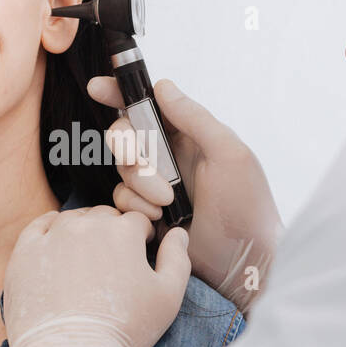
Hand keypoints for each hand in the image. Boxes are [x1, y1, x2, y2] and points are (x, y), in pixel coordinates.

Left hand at [2, 206, 191, 346]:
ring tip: (85, 262)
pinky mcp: (25, 252)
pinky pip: (39, 227)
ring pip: (74, 219)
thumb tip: (178, 233)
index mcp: (123, 231)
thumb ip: (178, 259)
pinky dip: (50, 231)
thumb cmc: (124, 331)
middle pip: (105, 217)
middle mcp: (87, 225)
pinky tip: (57, 247)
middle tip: (112, 264)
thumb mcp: (168, 298)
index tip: (139, 255)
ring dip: (83, 232)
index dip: (142, 238)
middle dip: (113, 233)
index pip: (137, 221)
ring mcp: (53, 236)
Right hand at [87, 76, 283, 313]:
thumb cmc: (247, 205)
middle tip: (135, 157)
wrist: (244, 261)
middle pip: (126, 135)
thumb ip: (195, 118)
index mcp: (191, 134)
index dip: (121, 93)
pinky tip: (159, 219)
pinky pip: (122, 201)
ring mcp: (157, 185)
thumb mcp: (229, 154)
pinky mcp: (147, 213)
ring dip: (140, 183)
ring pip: (123, 170)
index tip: (98, 89)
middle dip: (126, 145)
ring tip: (168, 202)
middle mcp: (170, 156)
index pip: (150, 105)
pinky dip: (136, 207)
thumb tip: (162, 86)